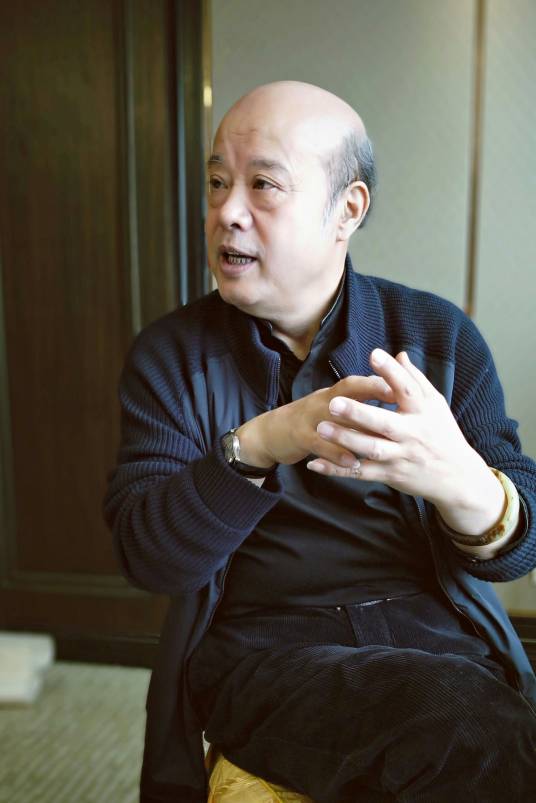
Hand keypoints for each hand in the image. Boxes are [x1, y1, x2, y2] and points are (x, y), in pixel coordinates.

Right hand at [236, 374, 394, 468]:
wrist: (272, 432)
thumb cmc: (312, 419)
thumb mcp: (333, 404)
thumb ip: (359, 398)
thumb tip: (390, 387)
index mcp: (333, 393)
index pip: (357, 381)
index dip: (378, 381)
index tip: (403, 383)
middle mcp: (322, 401)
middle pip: (347, 395)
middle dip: (371, 396)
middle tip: (397, 402)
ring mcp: (309, 418)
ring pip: (334, 420)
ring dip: (356, 429)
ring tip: (380, 441)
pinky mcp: (299, 438)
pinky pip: (319, 445)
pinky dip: (336, 454)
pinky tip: (353, 462)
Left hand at [308, 348, 504, 536]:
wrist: (458, 478)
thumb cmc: (443, 434)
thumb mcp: (435, 405)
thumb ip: (414, 380)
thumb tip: (399, 354)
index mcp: (423, 412)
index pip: (407, 389)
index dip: (391, 372)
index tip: (374, 354)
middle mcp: (412, 434)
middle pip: (384, 423)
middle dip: (359, 413)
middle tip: (333, 402)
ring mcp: (401, 456)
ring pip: (371, 449)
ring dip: (346, 439)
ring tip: (321, 428)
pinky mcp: (391, 475)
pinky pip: (361, 473)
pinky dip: (338, 470)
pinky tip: (316, 464)